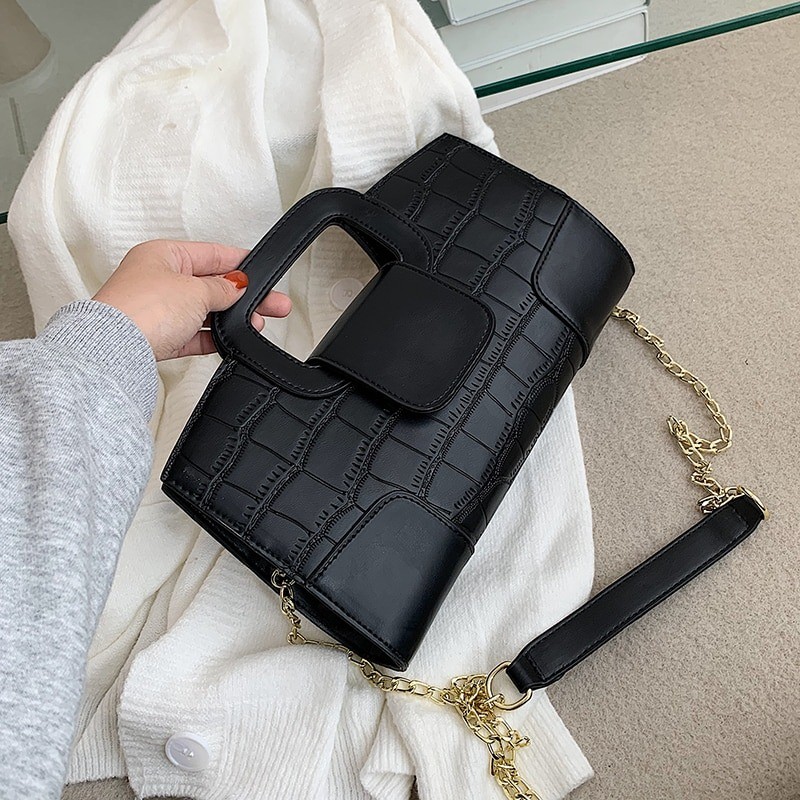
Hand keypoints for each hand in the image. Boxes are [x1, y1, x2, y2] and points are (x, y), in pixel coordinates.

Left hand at [93, 240, 289, 360]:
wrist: (115, 349)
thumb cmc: (142, 309)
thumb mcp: (196, 290)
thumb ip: (222, 288)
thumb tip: (236, 286)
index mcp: (163, 254)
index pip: (212, 254)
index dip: (241, 263)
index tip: (263, 271)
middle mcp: (157, 278)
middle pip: (211, 285)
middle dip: (243, 296)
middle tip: (272, 303)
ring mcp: (157, 309)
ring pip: (204, 311)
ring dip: (230, 318)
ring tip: (255, 324)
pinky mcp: (158, 337)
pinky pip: (193, 335)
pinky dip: (212, 336)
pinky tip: (230, 340)